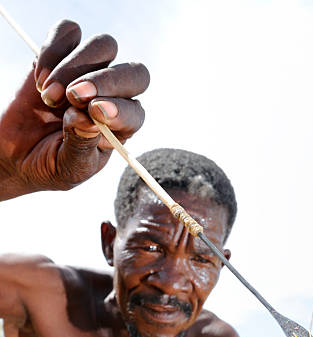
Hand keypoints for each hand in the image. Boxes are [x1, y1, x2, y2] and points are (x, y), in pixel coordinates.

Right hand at [0, 20, 148, 199]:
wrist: (16, 154)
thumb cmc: (51, 165)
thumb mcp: (68, 167)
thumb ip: (81, 146)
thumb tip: (88, 119)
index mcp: (121, 127)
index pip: (135, 111)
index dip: (118, 108)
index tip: (94, 111)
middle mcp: (113, 96)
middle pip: (132, 73)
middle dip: (104, 81)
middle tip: (73, 96)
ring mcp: (90, 72)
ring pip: (104, 47)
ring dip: (74, 67)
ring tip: (49, 96)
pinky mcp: (63, 55)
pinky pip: (69, 32)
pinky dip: (54, 50)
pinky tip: (39, 80)